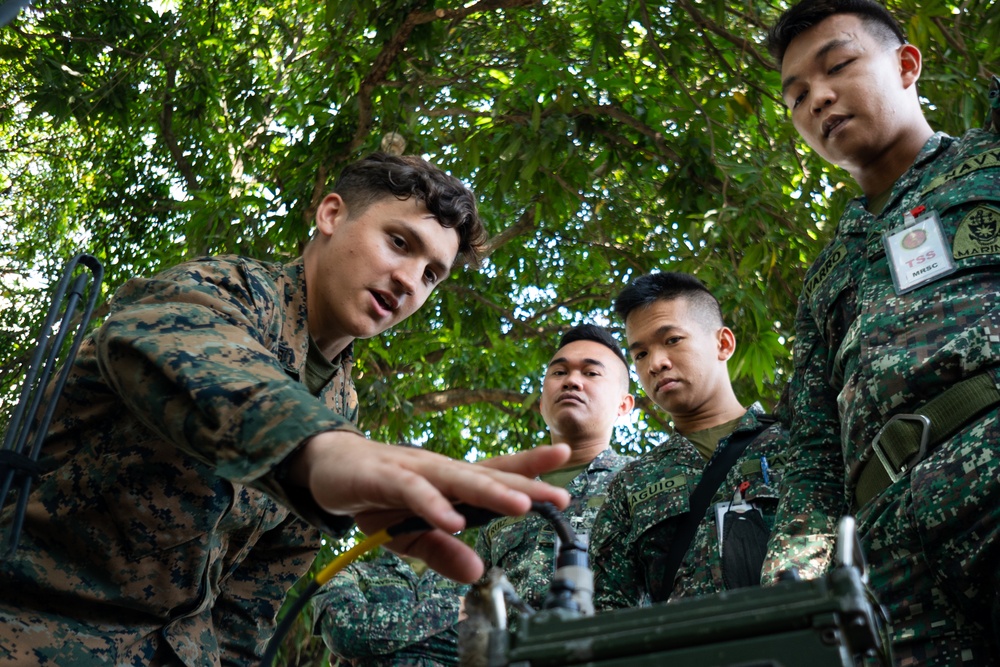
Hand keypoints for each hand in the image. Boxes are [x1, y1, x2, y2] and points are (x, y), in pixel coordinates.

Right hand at [290, 431, 570, 580]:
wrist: (328, 467)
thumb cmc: (376, 496)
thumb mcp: (410, 535)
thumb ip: (444, 552)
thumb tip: (477, 574)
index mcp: (451, 482)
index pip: (497, 471)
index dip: (530, 467)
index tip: (566, 460)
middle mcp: (440, 471)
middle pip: (488, 476)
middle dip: (525, 484)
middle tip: (561, 495)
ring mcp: (414, 469)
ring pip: (458, 479)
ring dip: (491, 492)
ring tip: (522, 506)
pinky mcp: (385, 476)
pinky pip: (413, 491)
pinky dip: (434, 505)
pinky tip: (454, 519)